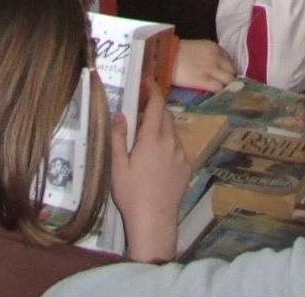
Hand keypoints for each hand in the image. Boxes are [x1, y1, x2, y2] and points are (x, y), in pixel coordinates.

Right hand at [111, 86, 190, 262]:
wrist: (154, 222)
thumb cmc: (132, 194)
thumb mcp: (118, 167)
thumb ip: (118, 138)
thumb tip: (120, 114)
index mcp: (152, 138)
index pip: (157, 105)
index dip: (154, 91)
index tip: (148, 83)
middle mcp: (170, 142)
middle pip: (167, 116)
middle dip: (157, 110)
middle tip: (142, 116)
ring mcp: (181, 155)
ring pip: (174, 132)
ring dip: (163, 129)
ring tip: (148, 142)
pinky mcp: (187, 168)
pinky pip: (179, 149)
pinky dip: (170, 146)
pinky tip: (158, 161)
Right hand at [173, 38, 234, 91]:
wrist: (165, 57)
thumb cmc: (177, 52)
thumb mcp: (197, 48)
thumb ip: (208, 55)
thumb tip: (214, 66)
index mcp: (213, 47)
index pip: (229, 59)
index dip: (227, 69)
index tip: (224, 75)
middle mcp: (215, 57)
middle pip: (231, 70)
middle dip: (229, 78)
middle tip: (224, 86)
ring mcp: (210, 69)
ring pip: (228, 80)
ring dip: (225, 87)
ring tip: (220, 93)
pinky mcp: (203, 80)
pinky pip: (218, 88)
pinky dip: (218, 93)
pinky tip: (214, 96)